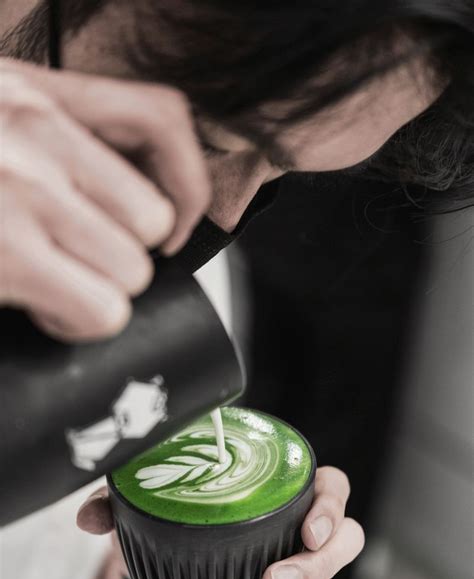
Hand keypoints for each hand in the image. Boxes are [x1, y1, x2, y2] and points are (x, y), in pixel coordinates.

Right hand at [0, 58, 209, 340]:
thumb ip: (55, 146)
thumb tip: (133, 205)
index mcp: (33, 92)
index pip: (161, 118)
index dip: (188, 183)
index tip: (175, 224)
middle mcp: (33, 130)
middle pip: (154, 216)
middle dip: (122, 253)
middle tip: (76, 260)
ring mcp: (24, 190)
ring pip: (135, 268)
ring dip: (100, 290)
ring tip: (52, 283)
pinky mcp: (10, 252)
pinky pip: (104, 309)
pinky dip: (79, 323)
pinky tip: (44, 309)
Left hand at [78, 466, 363, 578]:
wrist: (183, 539)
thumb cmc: (187, 501)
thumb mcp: (155, 491)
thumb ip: (123, 497)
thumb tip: (90, 518)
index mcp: (291, 488)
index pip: (334, 490)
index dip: (331, 511)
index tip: (308, 531)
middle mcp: (305, 531)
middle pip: (342, 550)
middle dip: (312, 571)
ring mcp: (298, 572)